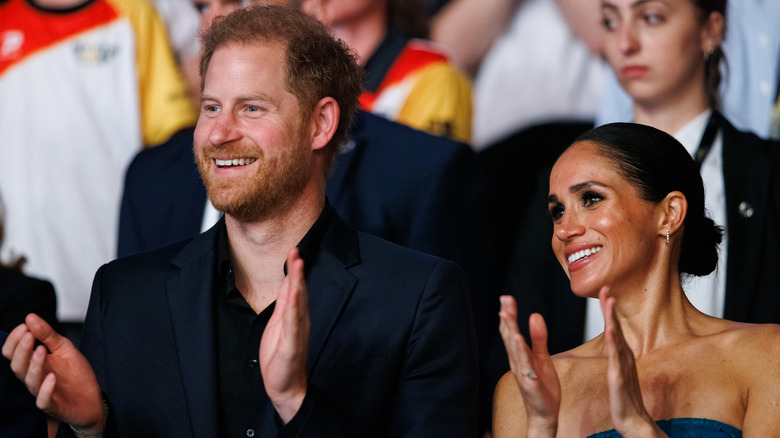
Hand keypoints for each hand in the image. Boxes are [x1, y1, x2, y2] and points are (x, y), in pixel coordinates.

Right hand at [2, 314, 105, 433]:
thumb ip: (48, 335)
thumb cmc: (75, 375)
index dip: (14, 340)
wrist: (92, 400)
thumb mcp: (65, 348)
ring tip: (41, 350)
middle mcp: (34, 378)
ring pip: (29, 381)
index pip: (12, 353)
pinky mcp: (54, 406)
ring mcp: (42, 393)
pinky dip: (45, 389)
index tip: (24, 326)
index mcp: (33, 364)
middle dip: (21, 349)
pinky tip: (51, 378)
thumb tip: (30, 317)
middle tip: (29, 334)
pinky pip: (43, 401)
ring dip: (34, 365)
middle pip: (17, 366)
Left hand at [259, 247, 309, 422]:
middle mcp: (300, 320)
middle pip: (299, 291)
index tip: (292, 251)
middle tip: (295, 251)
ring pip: (299, 303)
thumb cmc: (281, 356)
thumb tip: (288, 283)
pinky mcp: (293, 343)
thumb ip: (284, 303)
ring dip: (298, 283)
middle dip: (297, 271)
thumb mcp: (279, 324)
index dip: (293, 270)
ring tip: (297, 265)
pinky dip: (295, 307)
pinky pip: (294, 323)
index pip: (295, 288)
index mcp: (295, 315)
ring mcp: (297, 331)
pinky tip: (295, 294)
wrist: (285, 385)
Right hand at [498, 295, 559, 435]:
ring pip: (514, 349)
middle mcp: (517, 362)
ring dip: (511, 332)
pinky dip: (521, 353)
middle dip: (507, 318)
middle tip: (504, 299)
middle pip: (510, 337)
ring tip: (508, 316)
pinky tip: (519, 340)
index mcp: (519, 355)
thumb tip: (534, 315)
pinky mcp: (531, 382)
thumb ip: (538, 337)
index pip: (511, 331)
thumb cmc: (542, 386)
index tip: (506, 297)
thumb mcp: (542, 357)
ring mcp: (522, 372)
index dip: (508, 314)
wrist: (545, 413)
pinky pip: (525, 365)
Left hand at [599, 287, 664, 436]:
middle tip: (606, 288)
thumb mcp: (620, 373)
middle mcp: (624, 358)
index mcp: (622, 356)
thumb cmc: (625, 399)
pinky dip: (614, 343)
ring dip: (612, 319)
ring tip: (608, 302)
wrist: (634, 421)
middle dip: (610, 308)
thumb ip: (618, 358)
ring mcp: (622, 367)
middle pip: (616, 328)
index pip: (614, 328)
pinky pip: (616, 359)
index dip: (610, 311)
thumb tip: (615, 344)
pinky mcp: (618, 379)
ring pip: (616, 339)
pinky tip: (611, 331)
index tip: (605, 292)